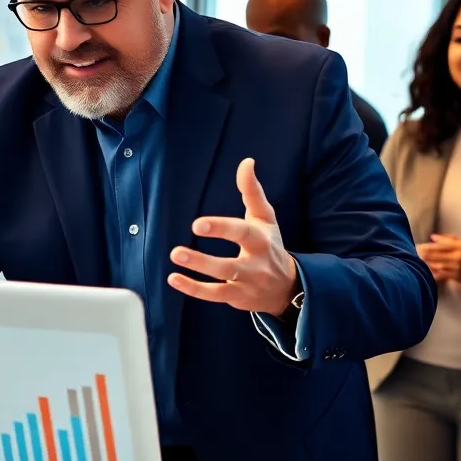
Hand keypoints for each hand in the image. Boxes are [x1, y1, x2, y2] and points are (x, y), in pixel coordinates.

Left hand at [168, 158, 298, 316]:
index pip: (241, 234)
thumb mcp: (265, 218)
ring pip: (220, 280)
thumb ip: (252, 191)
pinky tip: (174, 278)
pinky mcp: (236, 297)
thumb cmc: (270, 245)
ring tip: (175, 257)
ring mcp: (246, 283)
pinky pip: (214, 295)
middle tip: (176, 251)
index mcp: (261, 241)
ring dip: (196, 271)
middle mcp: (255, 264)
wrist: (286, 286)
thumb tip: (246, 162)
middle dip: (203, 260)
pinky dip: (194, 289)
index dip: (220, 228)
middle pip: (230, 264)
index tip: (197, 224)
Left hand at [417, 234, 460, 289]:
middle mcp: (457, 256)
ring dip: (425, 264)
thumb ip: (447, 239)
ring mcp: (456, 268)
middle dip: (423, 255)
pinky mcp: (455, 277)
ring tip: (417, 262)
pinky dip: (432, 273)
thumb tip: (432, 237)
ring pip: (436, 265)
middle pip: (435, 255)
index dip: (426, 246)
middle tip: (414, 254)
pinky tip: (425, 271)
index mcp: (459, 246)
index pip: (439, 245)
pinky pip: (440, 274)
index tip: (417, 246)